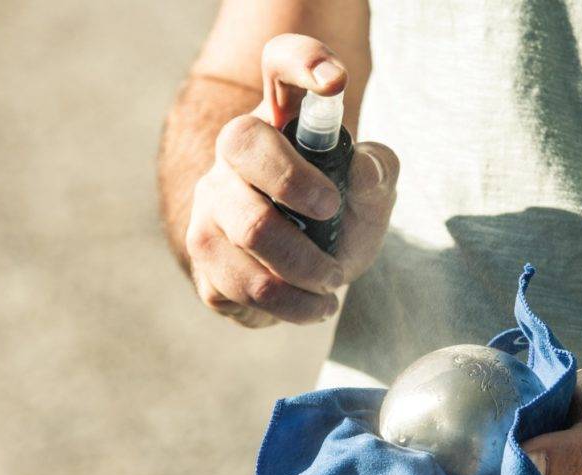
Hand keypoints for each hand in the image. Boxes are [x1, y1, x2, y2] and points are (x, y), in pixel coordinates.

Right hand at [185, 34, 397, 327]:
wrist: (300, 271)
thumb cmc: (335, 215)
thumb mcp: (370, 194)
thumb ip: (379, 174)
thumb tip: (364, 172)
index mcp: (280, 119)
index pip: (280, 63)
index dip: (303, 61)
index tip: (335, 83)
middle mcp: (234, 151)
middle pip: (245, 146)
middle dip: (298, 186)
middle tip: (332, 214)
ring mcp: (209, 201)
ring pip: (248, 229)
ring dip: (304, 268)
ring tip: (331, 284)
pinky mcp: (202, 254)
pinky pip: (240, 284)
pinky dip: (288, 306)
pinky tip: (308, 304)